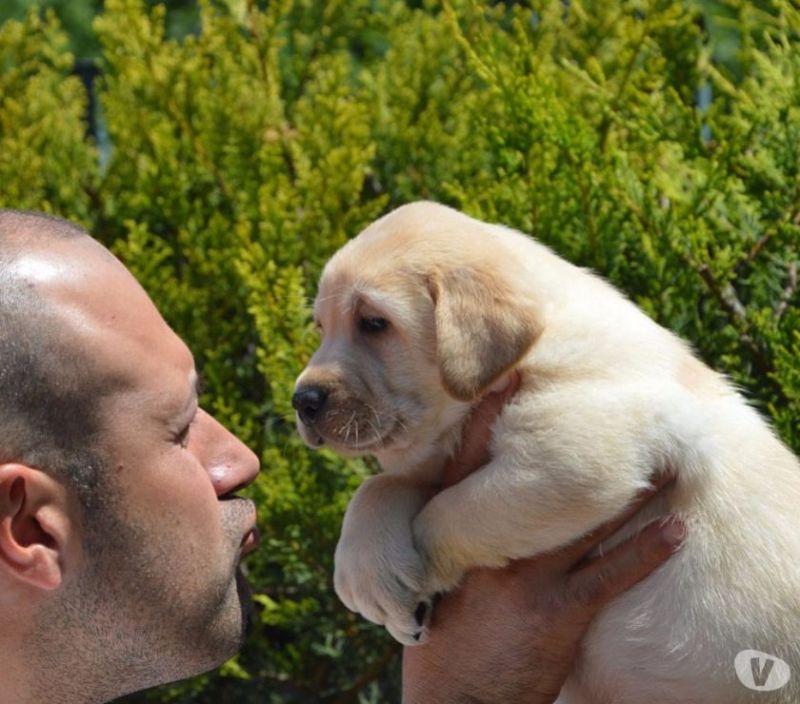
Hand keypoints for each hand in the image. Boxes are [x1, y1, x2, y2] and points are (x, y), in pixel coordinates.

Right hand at [402, 378, 685, 703]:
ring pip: (585, 519)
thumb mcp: (427, 581)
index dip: (490, 417)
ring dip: (627, 490)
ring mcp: (529, 577)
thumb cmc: (437, 641)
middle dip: (572, 444)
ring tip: (661, 459)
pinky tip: (676, 529)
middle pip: (539, 483)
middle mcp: (494, 546)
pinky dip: (648, 551)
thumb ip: (447, 540)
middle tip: (604, 406)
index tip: (510, 378)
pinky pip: (612, 574)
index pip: (471, 463)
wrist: (453, 702)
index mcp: (455, 536)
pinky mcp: (560, 612)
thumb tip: (459, 507)